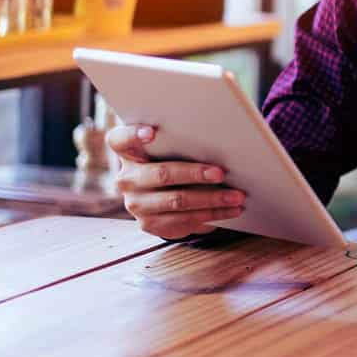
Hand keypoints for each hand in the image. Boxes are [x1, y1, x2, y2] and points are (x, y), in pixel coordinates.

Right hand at [106, 124, 245, 240]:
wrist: (162, 193)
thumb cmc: (172, 158)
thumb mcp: (171, 146)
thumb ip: (182, 140)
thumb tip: (223, 138)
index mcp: (128, 152)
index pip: (120, 139)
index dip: (134, 134)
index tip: (152, 132)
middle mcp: (126, 178)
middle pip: (162, 174)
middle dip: (195, 174)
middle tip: (221, 173)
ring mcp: (136, 204)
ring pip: (178, 201)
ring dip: (212, 199)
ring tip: (237, 196)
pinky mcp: (149, 224)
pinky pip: (184, 221)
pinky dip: (212, 215)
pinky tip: (230, 209)